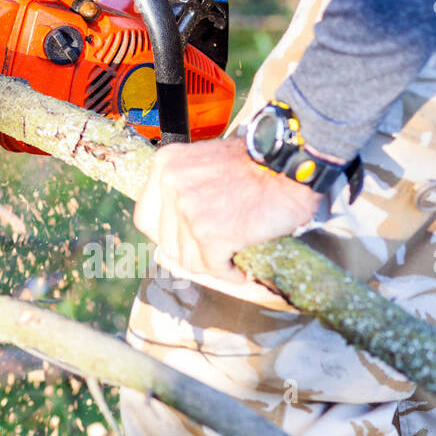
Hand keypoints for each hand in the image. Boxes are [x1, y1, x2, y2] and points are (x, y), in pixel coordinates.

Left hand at [133, 136, 324, 284]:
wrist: (290, 165)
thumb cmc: (256, 163)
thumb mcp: (204, 161)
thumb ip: (184, 185)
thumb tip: (174, 223)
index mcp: (165, 166)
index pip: (145, 217)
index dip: (164, 234)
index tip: (183, 240)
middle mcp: (171, 186)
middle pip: (166, 242)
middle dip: (191, 251)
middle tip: (214, 252)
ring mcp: (189, 211)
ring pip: (187, 259)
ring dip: (211, 263)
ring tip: (230, 257)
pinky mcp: (211, 234)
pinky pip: (212, 268)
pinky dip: (229, 274)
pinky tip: (240, 270)